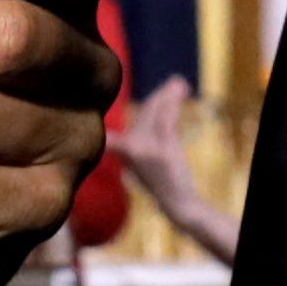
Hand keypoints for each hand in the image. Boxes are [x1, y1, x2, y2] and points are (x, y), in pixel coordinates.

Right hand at [119, 73, 240, 264]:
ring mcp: (146, 148)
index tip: (107, 94)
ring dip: (169, 95)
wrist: (178, 203)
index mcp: (122, 152)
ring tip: (179, 82)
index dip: (110, 113)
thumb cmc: (161, 183)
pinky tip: (179, 89)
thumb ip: (134, 142)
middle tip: (175, 82)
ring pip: (156, 112)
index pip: (111, 128)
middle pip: (143, 112)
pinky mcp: (163, 149)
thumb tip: (143, 113)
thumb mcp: (139, 163)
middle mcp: (130, 148)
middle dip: (159, 95)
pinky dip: (172, 102)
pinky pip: (167, 118)